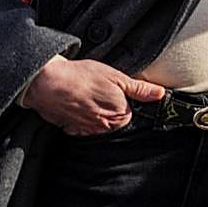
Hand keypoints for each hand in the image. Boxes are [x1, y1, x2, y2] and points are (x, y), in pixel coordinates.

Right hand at [23, 56, 164, 135]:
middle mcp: (103, 127)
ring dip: (94, 112)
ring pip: (98, 123)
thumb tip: (160, 94)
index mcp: (119, 114)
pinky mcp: (70, 130)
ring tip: (85, 95)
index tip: (112, 88)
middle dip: (109, 106)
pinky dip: (80, 117)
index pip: (130, 110)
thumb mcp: (116, 76)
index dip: (122, 98)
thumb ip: (139, 89)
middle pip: (115, 119)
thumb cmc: (82, 76)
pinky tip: (75, 103)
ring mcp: (85, 130)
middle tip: (97, 90)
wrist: (47, 82)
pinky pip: (81, 126)